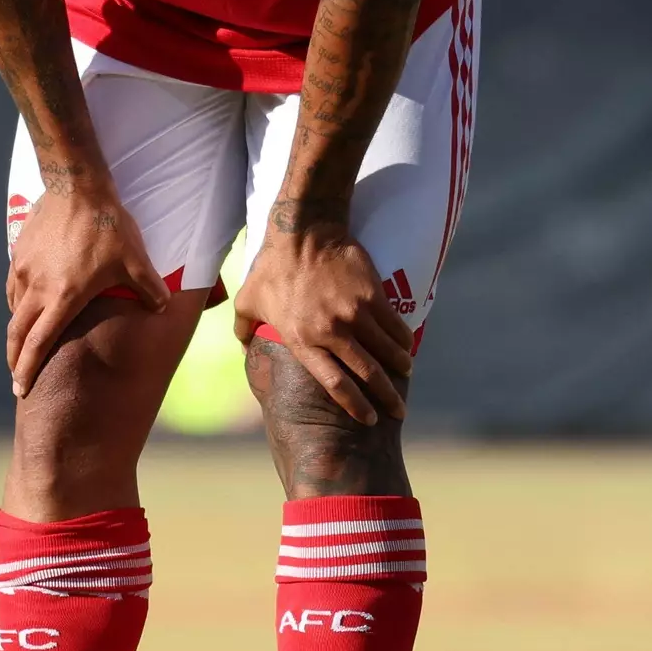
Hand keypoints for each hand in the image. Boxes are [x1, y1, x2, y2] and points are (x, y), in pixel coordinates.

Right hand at [6, 183, 168, 396]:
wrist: (76, 186)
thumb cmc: (107, 226)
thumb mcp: (135, 260)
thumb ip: (149, 288)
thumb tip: (162, 307)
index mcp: (64, 298)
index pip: (39, 342)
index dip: (27, 368)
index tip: (20, 388)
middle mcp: (38, 289)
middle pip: (17, 334)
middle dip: (15, 360)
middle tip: (17, 378)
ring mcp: (24, 271)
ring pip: (14, 310)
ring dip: (17, 331)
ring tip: (22, 345)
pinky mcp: (19, 254)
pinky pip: (13, 287)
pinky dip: (16, 304)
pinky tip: (24, 305)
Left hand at [234, 220, 413, 423]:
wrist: (303, 232)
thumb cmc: (272, 268)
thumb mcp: (248, 302)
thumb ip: (244, 331)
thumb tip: (245, 351)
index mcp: (302, 340)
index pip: (335, 384)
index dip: (355, 406)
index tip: (368, 419)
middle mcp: (331, 331)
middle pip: (367, 374)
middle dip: (387, 397)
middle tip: (397, 410)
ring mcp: (354, 314)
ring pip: (386, 352)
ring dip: (399, 368)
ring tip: (404, 375)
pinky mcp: (373, 295)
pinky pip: (395, 326)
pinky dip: (404, 341)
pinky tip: (407, 347)